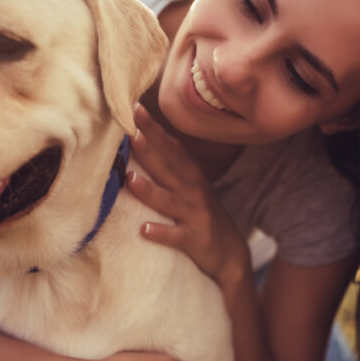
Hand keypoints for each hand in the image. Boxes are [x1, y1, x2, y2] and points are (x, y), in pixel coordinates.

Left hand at [128, 104, 253, 289]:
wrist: (229, 251)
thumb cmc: (199, 213)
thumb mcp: (189, 185)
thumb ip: (168, 163)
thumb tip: (140, 137)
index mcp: (189, 174)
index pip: (169, 147)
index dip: (153, 129)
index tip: (134, 109)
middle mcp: (192, 190)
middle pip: (167, 167)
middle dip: (149, 149)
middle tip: (130, 132)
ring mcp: (195, 214)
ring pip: (169, 201)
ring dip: (149, 190)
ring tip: (130, 179)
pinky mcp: (196, 239)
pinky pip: (176, 236)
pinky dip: (161, 233)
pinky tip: (144, 230)